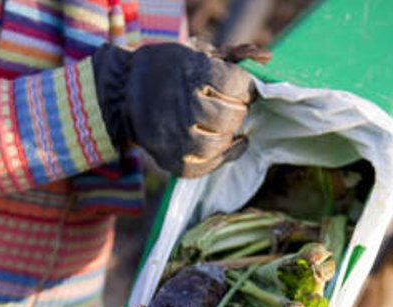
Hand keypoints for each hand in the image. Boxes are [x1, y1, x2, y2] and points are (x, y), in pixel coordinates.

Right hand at [92, 42, 253, 178]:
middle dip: (239, 110)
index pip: (236, 85)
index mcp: (191, 75)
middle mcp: (185, 108)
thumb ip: (226, 60)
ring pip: (221, 144)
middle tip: (235, 106)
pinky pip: (208, 166)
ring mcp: (178, 138)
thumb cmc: (166, 72)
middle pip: (231, 116)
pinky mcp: (174, 161)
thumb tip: (267, 60)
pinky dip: (225, 156)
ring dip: (231, 134)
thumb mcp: (192, 55)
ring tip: (229, 125)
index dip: (246, 87)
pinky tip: (231, 145)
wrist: (125, 95)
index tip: (242, 88)